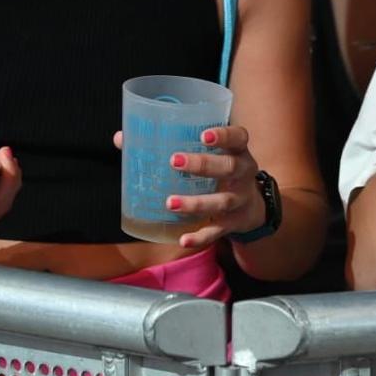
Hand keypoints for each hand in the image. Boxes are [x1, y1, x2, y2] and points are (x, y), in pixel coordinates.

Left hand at [110, 123, 269, 250]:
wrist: (252, 207)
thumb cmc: (219, 171)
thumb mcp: (209, 154)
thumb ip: (172, 143)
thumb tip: (122, 138)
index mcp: (238, 151)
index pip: (238, 137)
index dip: (224, 135)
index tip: (203, 135)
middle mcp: (243, 173)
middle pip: (229, 167)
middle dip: (202, 164)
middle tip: (174, 161)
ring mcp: (239, 199)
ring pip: (221, 201)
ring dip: (196, 202)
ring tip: (170, 202)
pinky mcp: (233, 223)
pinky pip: (217, 231)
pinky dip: (200, 237)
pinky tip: (183, 239)